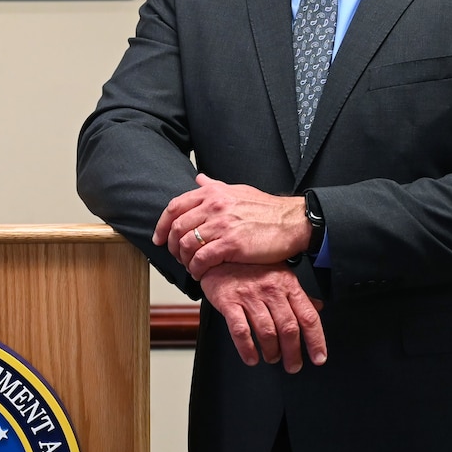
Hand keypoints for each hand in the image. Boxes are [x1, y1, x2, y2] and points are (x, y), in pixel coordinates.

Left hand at [154, 174, 307, 273]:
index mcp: (212, 193)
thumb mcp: (238, 190)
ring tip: (191, 267)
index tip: (159, 239)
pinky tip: (201, 273)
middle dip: (172, 246)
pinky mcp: (232, 244)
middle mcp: (213, 206)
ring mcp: (222, 225)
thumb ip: (214, 186)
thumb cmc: (266, 208)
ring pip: (187, 245)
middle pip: (177, 228)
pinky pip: (202, 259)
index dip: (162, 225)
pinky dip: (197, 269)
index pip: (174, 207)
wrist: (292, 221)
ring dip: (184, 260)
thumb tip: (199, 178)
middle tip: (178, 257)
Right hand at [201, 263, 325, 371]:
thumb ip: (296, 295)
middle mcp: (270, 289)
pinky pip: (240, 330)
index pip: (308, 316)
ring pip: (266, 331)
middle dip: (293, 352)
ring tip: (271, 357)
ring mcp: (249, 295)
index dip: (316, 340)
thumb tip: (316, 309)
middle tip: (292, 365)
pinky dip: (247, 348)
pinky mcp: (229, 301)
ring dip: (271, 351)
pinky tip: (251, 357)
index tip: (318, 357)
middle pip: (288, 328)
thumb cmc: (250, 266)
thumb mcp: (279, 274)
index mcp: (287, 284)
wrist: (218, 254)